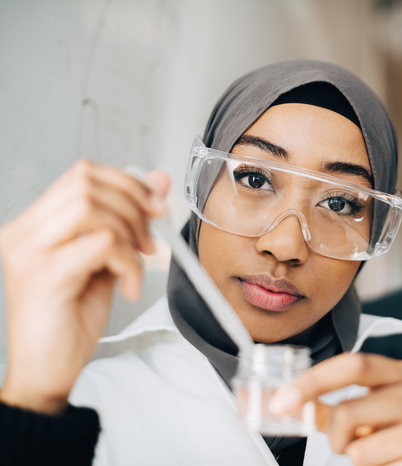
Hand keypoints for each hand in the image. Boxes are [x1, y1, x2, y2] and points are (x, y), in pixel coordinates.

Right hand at [0, 160, 168, 413]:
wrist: (47, 372)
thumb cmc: (71, 319)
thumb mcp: (106, 261)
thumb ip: (126, 222)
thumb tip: (158, 182)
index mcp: (35, 225)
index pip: (81, 174)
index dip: (126, 183)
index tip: (154, 207)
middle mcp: (24, 233)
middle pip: (86, 182)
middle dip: (133, 205)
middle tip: (149, 240)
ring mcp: (29, 252)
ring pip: (92, 207)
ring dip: (130, 234)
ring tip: (135, 266)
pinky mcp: (45, 275)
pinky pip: (102, 243)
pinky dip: (128, 261)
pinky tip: (128, 286)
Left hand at [270, 352, 401, 465]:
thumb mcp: (371, 413)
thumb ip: (331, 407)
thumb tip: (287, 404)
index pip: (353, 364)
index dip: (312, 381)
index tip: (282, 401)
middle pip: (348, 411)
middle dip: (334, 436)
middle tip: (344, 443)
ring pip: (358, 451)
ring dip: (356, 460)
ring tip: (379, 455)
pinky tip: (395, 465)